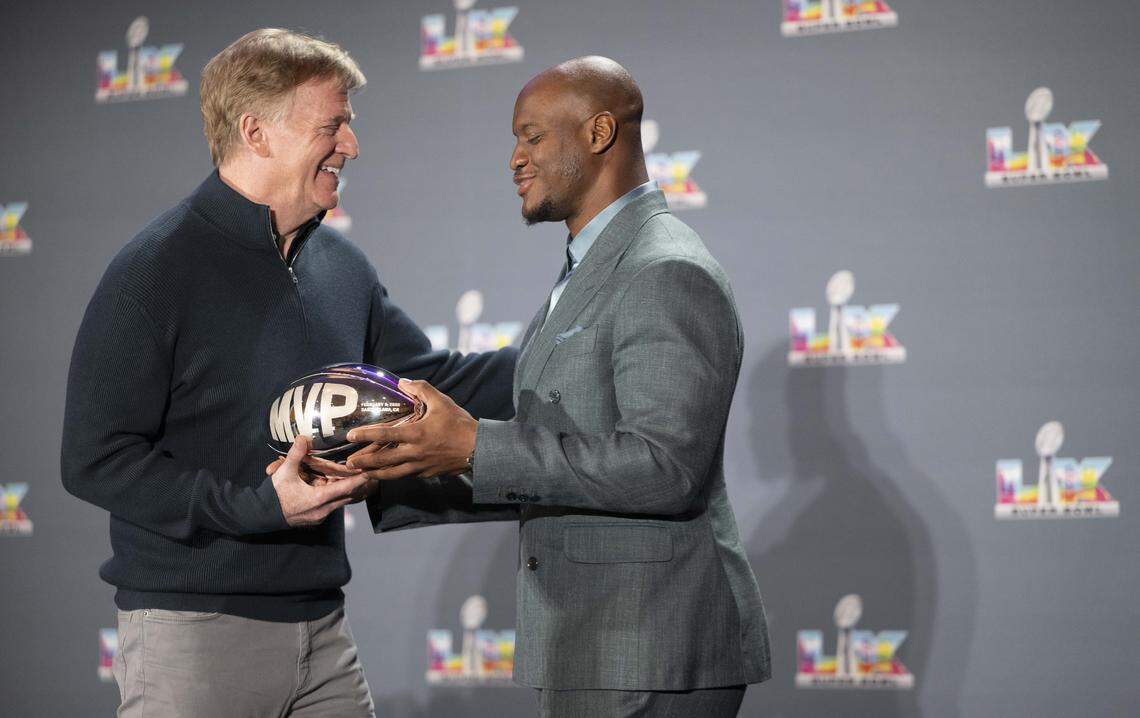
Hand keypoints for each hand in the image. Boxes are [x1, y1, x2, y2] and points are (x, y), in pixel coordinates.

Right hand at [269, 436, 370, 526]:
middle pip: (347, 496)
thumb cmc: (274, 495)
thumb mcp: (284, 472)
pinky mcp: (317, 517)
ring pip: (341, 501)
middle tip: (368, 471)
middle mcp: (323, 510)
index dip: (358, 479)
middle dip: (358, 484)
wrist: (263, 515)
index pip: (345, 488)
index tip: (370, 471)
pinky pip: (333, 505)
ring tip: (357, 476)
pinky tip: (338, 486)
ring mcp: (321, 515)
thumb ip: (295, 455)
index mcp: (318, 499)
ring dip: (347, 489)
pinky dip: (337, 495)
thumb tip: (303, 438)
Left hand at [343, 378, 476, 479]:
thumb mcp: (441, 401)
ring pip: (392, 474)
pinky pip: (406, 476)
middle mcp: (415, 453)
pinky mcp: (427, 474)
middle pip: (382, 461)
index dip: (366, 435)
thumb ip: (421, 389)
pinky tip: (387, 474)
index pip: (384, 435)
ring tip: (362, 473)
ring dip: (374, 474)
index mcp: (416, 434)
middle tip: (348, 463)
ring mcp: (420, 466)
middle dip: (363, 462)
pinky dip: (393, 476)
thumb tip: (402, 382)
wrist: (479, 449)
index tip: (351, 436)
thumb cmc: (459, 423)